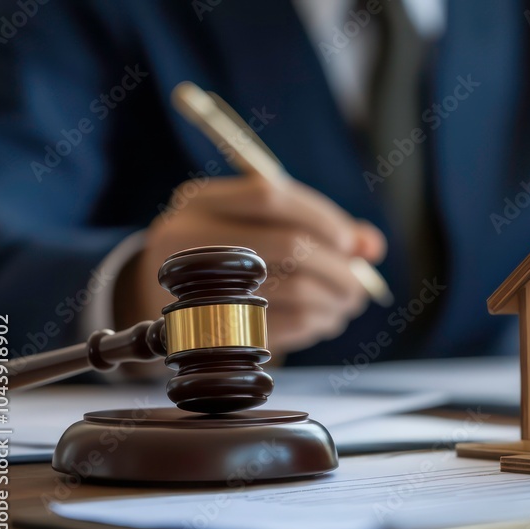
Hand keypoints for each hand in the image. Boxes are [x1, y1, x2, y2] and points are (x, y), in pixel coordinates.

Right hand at [116, 176, 385, 354]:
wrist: (158, 299)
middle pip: (288, 246)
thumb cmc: (226, 252)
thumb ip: (318, 226)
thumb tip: (371, 246)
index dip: (320, 217)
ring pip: (294, 291)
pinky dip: (317, 324)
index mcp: (199, 201)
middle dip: (339, 267)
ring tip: (346, 302)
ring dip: (334, 300)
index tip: (348, 241)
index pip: (269, 196)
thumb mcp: (259, 224)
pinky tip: (323, 319)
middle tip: (360, 284)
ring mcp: (195, 289)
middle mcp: (188, 240)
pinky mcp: (210, 331)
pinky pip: (285, 328)